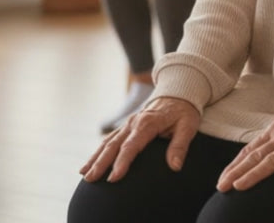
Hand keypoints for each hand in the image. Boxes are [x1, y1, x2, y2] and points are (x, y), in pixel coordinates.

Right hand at [80, 97, 199, 182]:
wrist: (178, 94)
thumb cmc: (184, 112)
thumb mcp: (188, 126)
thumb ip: (180, 145)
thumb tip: (175, 166)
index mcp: (148, 123)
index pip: (132, 145)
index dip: (122, 162)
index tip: (114, 178)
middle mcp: (133, 123)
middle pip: (114, 145)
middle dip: (101, 163)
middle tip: (91, 180)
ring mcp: (128, 124)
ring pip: (107, 142)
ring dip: (95, 158)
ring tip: (85, 175)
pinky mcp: (126, 127)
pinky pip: (109, 140)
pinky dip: (98, 153)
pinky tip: (88, 165)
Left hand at [216, 108, 273, 198]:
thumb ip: (271, 142)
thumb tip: (252, 157)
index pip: (249, 150)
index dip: (234, 165)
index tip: (222, 179)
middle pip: (255, 156)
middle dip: (237, 172)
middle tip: (222, 186)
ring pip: (272, 161)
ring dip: (254, 174)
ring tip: (240, 187)